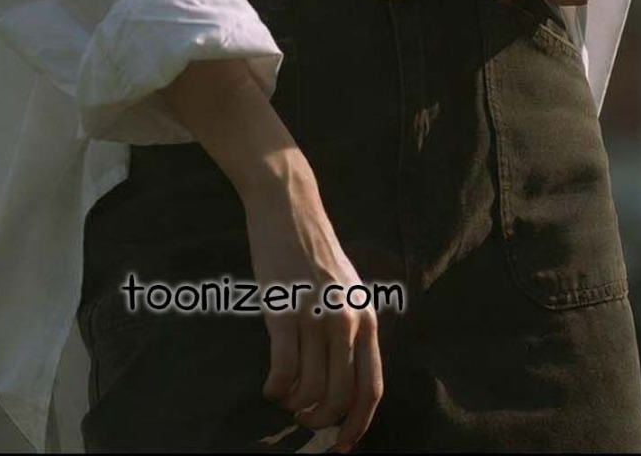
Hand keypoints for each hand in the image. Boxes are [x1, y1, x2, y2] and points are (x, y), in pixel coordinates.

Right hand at [242, 155, 383, 452]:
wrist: (288, 208)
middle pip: (338, 396)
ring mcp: (315, 316)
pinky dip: (275, 389)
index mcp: (366, 318)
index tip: (341, 445)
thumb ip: (352, 330)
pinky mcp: (283, 311)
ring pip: (309, 389)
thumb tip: (346, 386)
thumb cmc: (314, 252)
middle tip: (303, 418)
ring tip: (285, 397)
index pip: (370, 389)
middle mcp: (346, 320)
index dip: (357, 425)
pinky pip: (283, 370)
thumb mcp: (348, 290)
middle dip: (319, 419)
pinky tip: (270, 385)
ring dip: (294, 405)